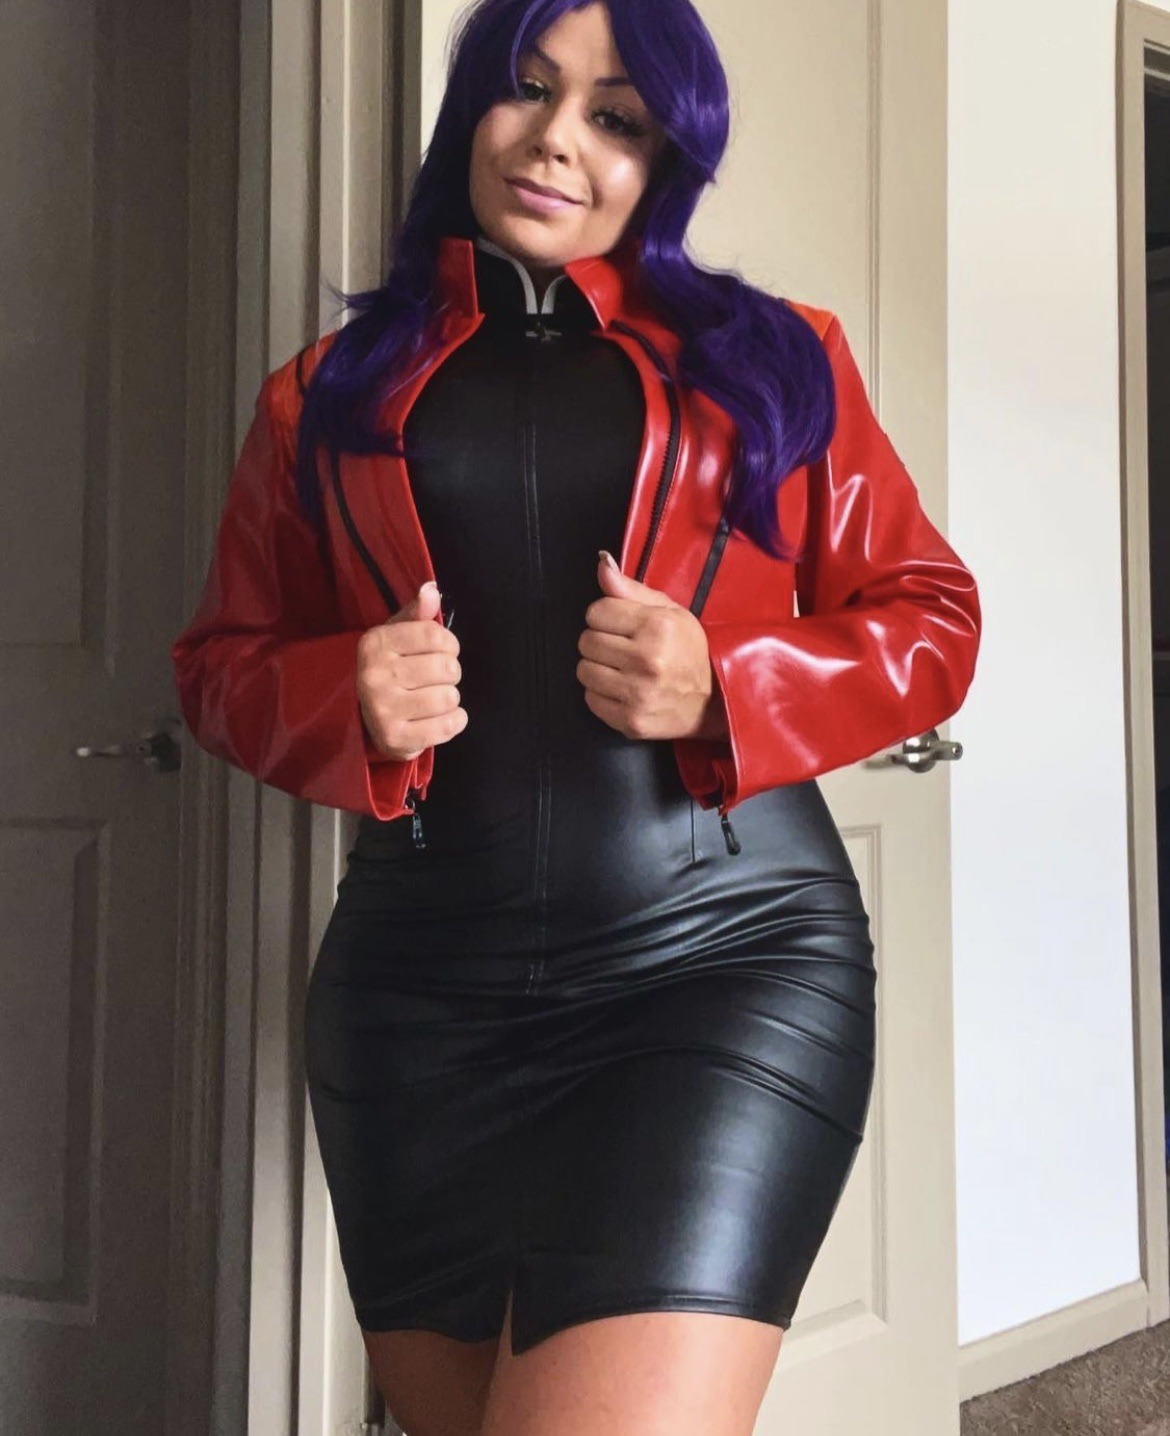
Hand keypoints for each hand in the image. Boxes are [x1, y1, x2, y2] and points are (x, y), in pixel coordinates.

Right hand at [356, 581, 467, 760]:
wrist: (364, 718)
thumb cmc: (389, 669)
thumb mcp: (396, 636)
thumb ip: (417, 614)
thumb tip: (431, 590)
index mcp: (374, 644)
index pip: (436, 636)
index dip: (450, 644)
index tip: (444, 651)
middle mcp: (374, 676)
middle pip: (446, 668)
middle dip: (450, 673)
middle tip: (436, 678)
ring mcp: (382, 710)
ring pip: (449, 698)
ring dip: (450, 698)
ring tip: (434, 698)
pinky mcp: (395, 739)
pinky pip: (448, 726)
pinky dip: (454, 721)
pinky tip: (442, 717)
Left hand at [576, 550, 729, 741]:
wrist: (713, 702)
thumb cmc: (689, 652)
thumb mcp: (670, 612)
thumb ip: (631, 589)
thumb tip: (602, 564)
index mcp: (657, 627)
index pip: (596, 612)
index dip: (607, 617)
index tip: (623, 626)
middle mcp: (647, 660)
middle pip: (586, 641)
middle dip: (601, 642)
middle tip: (623, 649)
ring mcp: (637, 694)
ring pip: (584, 671)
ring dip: (598, 668)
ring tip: (622, 670)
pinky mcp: (630, 721)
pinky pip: (591, 699)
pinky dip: (602, 694)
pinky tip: (623, 690)